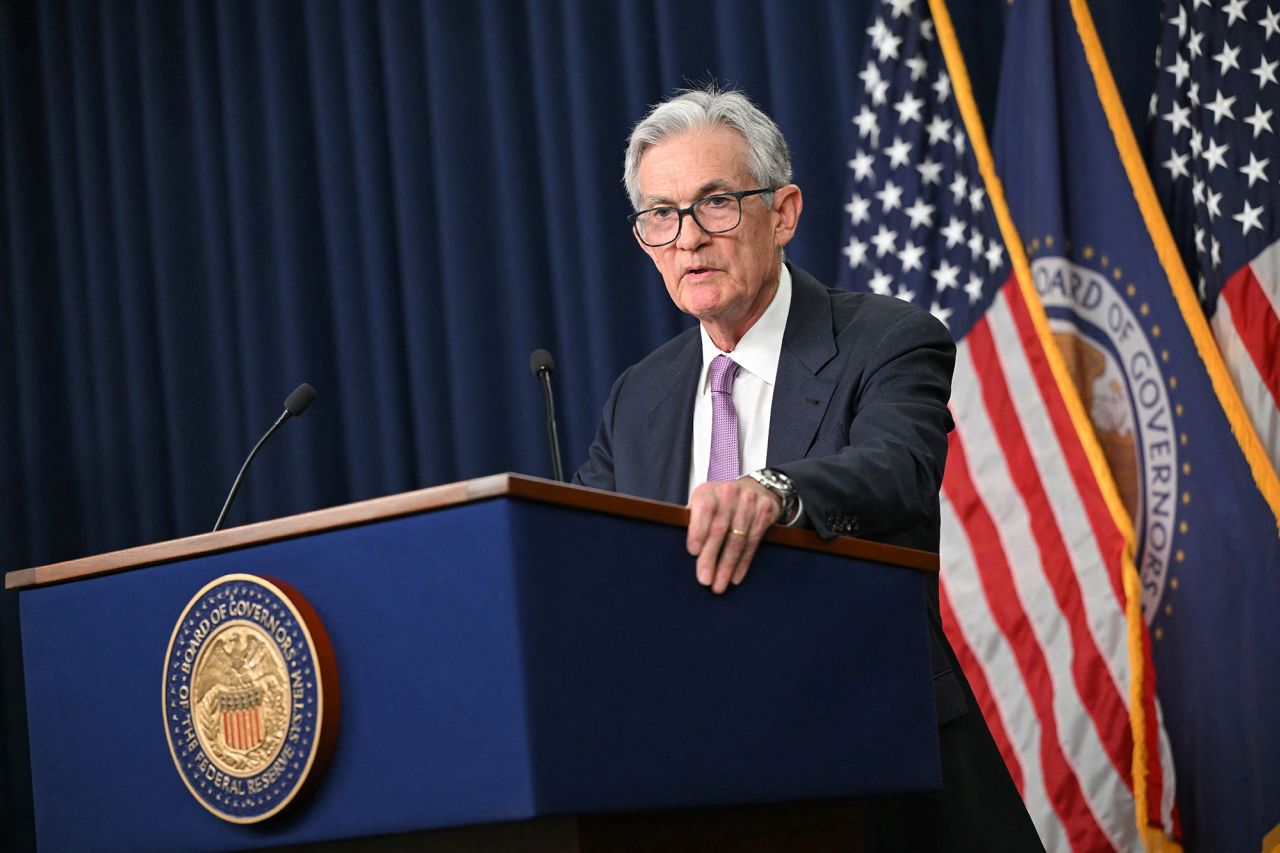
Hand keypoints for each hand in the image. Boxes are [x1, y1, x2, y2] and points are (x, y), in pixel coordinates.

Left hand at [686, 477, 782, 593]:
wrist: (755, 488)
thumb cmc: (721, 502)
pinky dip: (743, 563)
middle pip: (720, 530)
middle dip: (711, 558)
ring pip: (737, 540)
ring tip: (719, 584)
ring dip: (727, 566)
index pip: (704, 509)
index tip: (694, 552)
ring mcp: (749, 502)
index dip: (698, 530)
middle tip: (704, 579)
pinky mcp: (765, 512)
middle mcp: (729, 493)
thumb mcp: (704, 503)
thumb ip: (693, 521)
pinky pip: (753, 542)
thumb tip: (682, 550)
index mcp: (708, 491)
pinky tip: (735, 577)